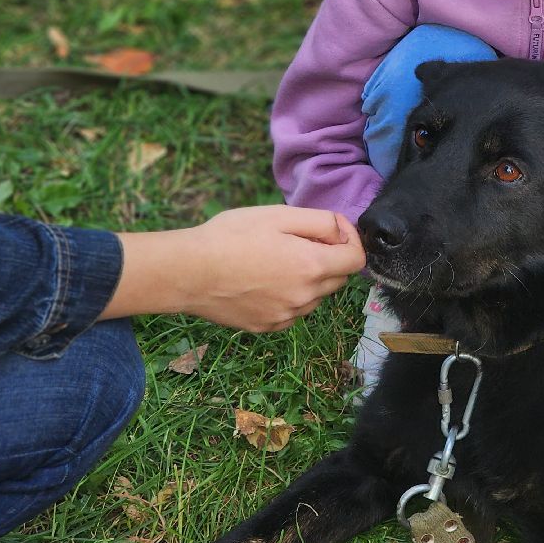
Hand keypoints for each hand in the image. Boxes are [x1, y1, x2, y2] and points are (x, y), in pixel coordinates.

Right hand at [107, 206, 365, 330]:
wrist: (187, 272)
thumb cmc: (230, 237)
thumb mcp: (278, 215)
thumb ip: (320, 222)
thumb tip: (342, 230)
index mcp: (311, 267)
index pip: (356, 259)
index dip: (350, 239)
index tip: (332, 228)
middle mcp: (305, 298)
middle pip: (337, 278)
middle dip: (329, 258)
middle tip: (298, 240)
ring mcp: (286, 316)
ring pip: (315, 297)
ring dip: (308, 279)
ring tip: (275, 260)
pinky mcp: (268, 327)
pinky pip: (292, 311)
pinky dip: (288, 296)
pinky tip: (263, 280)